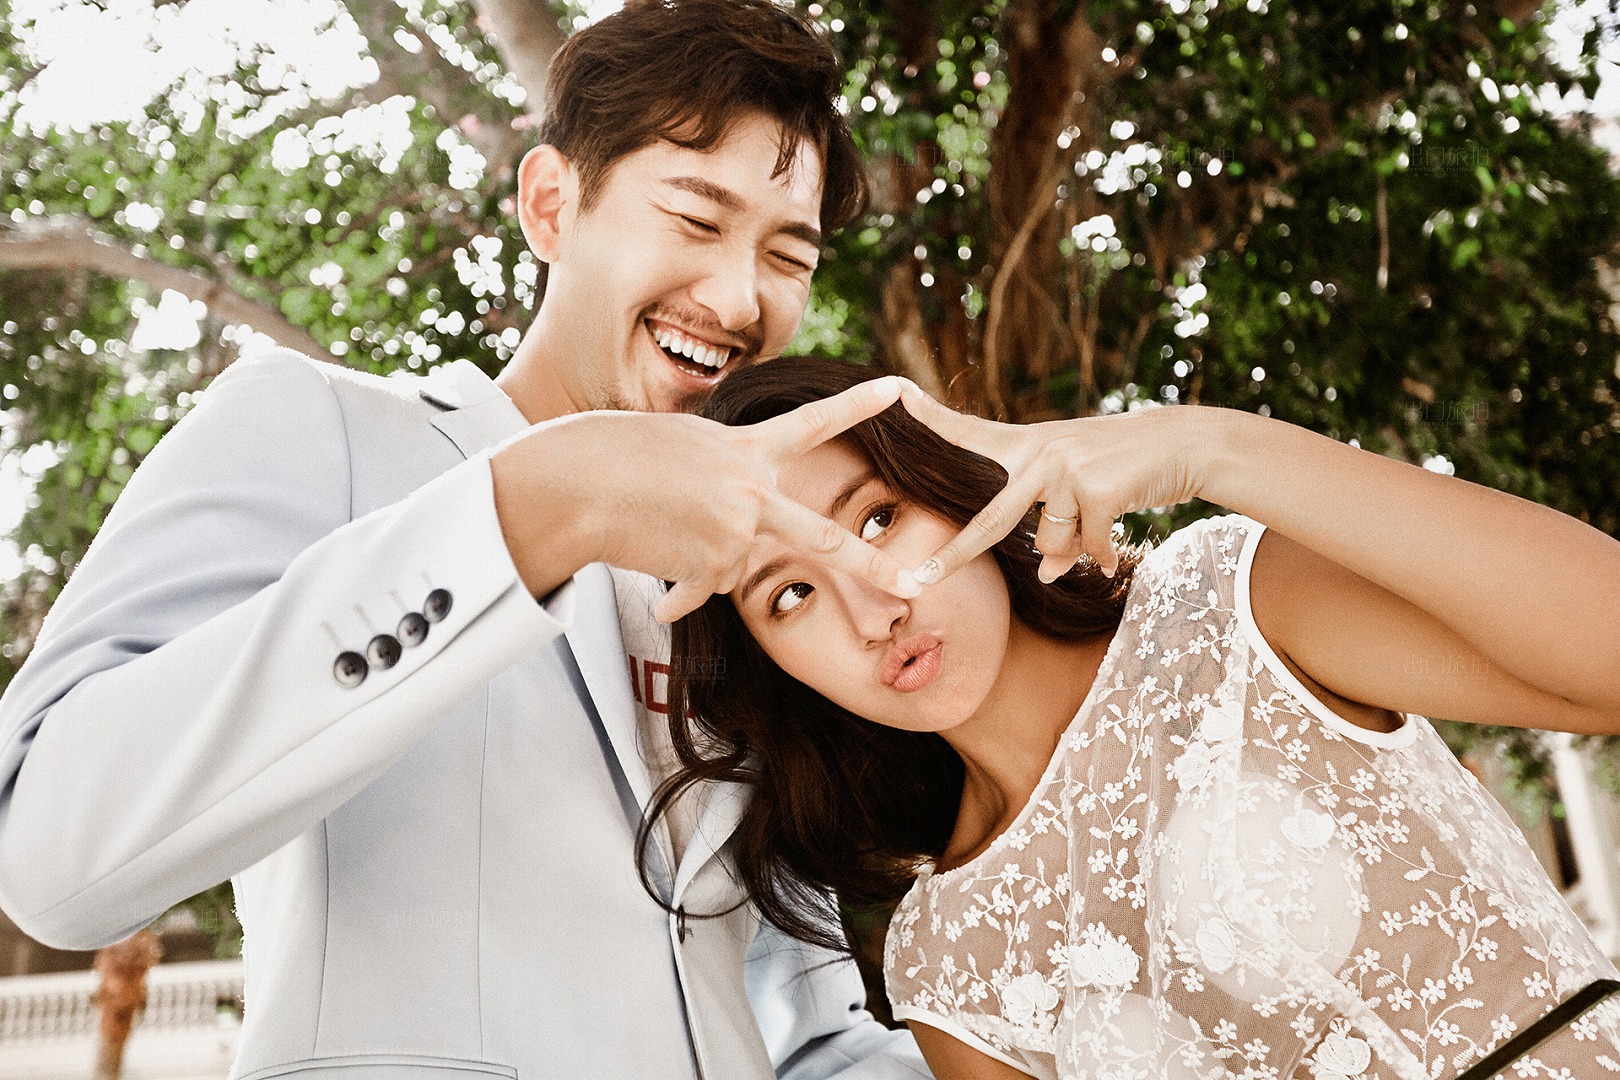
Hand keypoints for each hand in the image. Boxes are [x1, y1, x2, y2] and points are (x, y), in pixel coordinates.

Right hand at [494, 377, 921, 621]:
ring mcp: (736, 529)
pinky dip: (679, 588)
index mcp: (744, 448)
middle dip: (873, 567)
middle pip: (823, 540)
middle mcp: (751, 488)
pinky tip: (650, 554)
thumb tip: (731, 548)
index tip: (898, 390)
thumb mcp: (680, 448)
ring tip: (658, 528)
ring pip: (733, 568)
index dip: (857, 407)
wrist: (578, 482)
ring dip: (699, 562)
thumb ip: (718, 482)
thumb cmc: (614, 458)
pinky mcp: (712, 563)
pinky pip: (704, 589)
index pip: (812, 423)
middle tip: (914, 585)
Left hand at [897, 381, 1213, 584]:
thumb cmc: (1124, 467)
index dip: (931, 416)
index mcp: (1028, 446)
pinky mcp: (1096, 489)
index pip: (971, 432)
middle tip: (921, 579)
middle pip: (992, 522)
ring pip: (1053, 541)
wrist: (1183, 444)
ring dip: (1076, 548)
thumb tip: (1045, 573)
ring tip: (1100, 531)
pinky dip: (1101, 556)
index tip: (893, 392)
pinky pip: (1088, 546)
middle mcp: (1040, 453)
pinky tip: (1113, 554)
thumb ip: (1054, 530)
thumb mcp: (1080, 492)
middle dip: (956, 555)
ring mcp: (1066, 470)